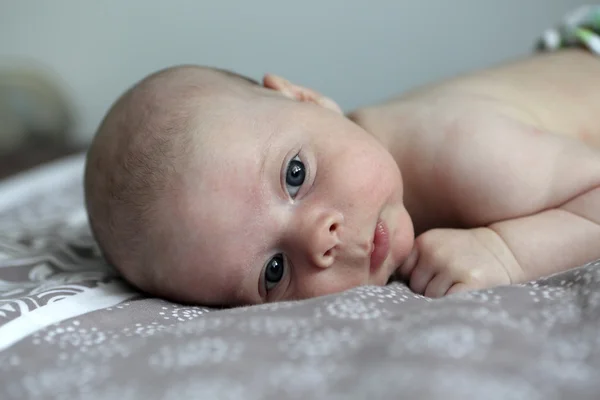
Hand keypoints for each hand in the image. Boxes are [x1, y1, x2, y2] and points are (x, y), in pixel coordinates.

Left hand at [396, 228, 517, 297]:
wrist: (505, 249)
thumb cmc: (465, 254)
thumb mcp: (437, 245)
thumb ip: (416, 260)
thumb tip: (390, 284)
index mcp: (424, 243)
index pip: (404, 273)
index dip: (414, 281)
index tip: (427, 279)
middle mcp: (435, 253)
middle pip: (415, 287)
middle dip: (427, 291)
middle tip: (448, 283)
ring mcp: (452, 267)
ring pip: (431, 297)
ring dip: (441, 298)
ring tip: (458, 285)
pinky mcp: (470, 281)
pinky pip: (448, 303)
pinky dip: (453, 303)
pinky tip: (463, 292)